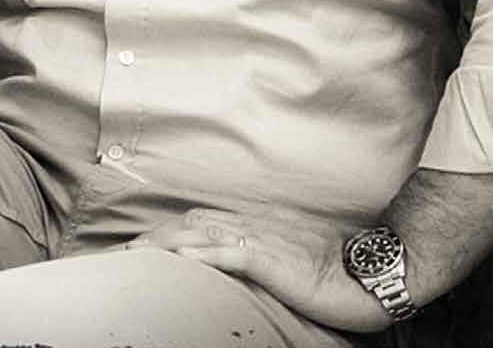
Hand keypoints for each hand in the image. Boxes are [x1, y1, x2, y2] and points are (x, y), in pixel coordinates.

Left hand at [128, 207, 390, 333]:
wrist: (369, 271)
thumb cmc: (332, 268)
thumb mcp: (287, 258)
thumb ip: (257, 252)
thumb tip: (226, 254)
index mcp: (256, 224)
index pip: (201, 221)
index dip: (168, 231)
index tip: (138, 244)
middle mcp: (254, 225)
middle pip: (193, 223)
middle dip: (157, 235)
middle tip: (123, 250)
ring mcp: (264, 240)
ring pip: (205, 234)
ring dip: (168, 242)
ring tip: (137, 252)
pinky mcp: (276, 261)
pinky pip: (235, 254)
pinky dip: (207, 255)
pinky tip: (184, 259)